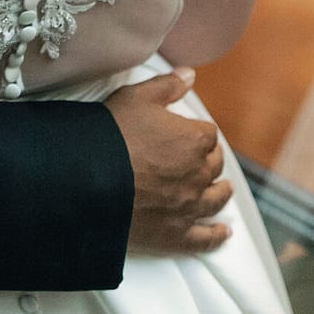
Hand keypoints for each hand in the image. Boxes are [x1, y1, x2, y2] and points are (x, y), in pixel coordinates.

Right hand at [104, 70, 232, 256]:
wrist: (89, 180)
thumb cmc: (112, 135)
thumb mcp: (137, 98)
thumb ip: (167, 85)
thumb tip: (190, 75)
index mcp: (195, 139)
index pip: (208, 134)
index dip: (198, 133)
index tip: (189, 135)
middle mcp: (199, 174)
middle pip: (214, 166)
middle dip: (210, 161)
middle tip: (203, 161)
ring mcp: (189, 206)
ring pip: (215, 199)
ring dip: (221, 194)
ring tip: (223, 192)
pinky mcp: (176, 234)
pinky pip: (204, 238)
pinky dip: (217, 235)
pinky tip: (223, 233)